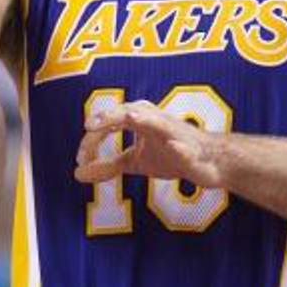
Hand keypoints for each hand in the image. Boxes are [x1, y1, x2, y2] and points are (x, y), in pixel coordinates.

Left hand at [74, 100, 226, 187]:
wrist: (208, 164)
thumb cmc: (171, 155)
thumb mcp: (135, 161)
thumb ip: (108, 165)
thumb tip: (78, 173)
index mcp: (138, 117)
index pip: (108, 123)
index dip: (91, 141)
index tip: (79, 159)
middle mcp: (153, 118)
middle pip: (126, 113)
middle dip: (107, 120)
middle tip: (89, 128)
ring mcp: (173, 131)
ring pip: (156, 121)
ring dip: (143, 118)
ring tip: (130, 116)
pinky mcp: (190, 148)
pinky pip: (183, 146)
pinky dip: (177, 146)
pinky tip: (173, 147)